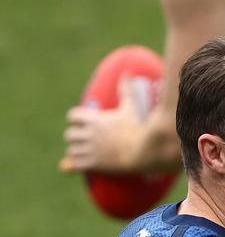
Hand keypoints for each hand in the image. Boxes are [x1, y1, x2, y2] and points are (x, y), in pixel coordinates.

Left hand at [60, 77, 180, 173]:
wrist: (142, 151)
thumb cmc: (138, 128)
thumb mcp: (131, 107)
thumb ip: (126, 90)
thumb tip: (127, 72)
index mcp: (95, 120)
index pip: (73, 116)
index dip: (77, 119)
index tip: (84, 122)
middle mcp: (89, 134)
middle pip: (70, 134)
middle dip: (76, 136)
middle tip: (85, 138)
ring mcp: (90, 150)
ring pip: (72, 150)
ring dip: (77, 150)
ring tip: (86, 152)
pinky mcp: (93, 164)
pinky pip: (75, 164)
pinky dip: (76, 164)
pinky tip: (81, 164)